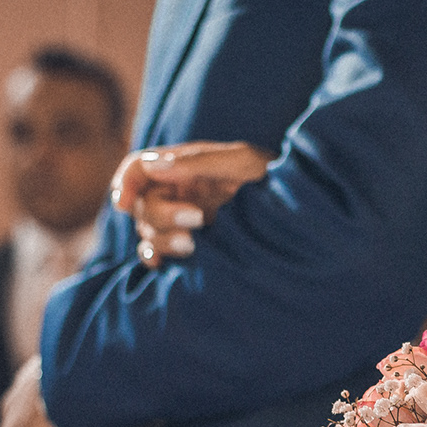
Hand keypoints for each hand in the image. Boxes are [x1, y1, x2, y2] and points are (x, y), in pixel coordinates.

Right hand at [111, 141, 271, 266]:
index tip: (124, 202)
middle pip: (142, 204)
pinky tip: (169, 265)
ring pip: (147, 233)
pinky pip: (158, 256)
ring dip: (162, 240)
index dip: (125, 182)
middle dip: (161, 214)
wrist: (302, 217)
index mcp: (184, 166)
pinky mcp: (192, 249)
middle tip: (197, 220)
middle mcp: (178, 193)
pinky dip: (157, 261)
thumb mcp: (244, 162)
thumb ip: (198, 161)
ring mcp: (183, 223)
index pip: (138, 168)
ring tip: (195, 245)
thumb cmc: (275, 179)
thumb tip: (153, 166)